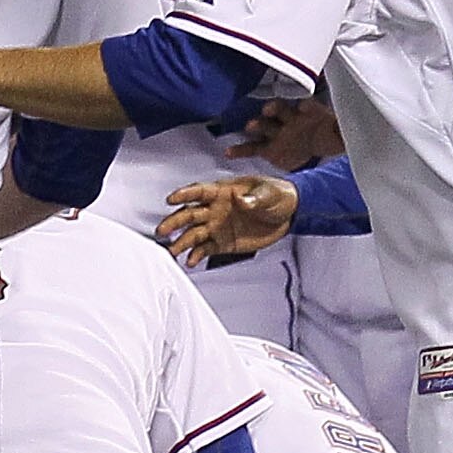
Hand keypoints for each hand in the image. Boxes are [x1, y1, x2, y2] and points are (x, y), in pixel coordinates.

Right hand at [161, 172, 298, 266]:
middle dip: (175, 222)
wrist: (289, 213)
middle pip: (189, 214)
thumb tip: (242, 200)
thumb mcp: (269, 193)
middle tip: (163, 230)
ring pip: (193, 234)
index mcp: (223, 191)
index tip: (171, 199)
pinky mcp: (223, 243)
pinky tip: (190, 261)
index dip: (185, 195)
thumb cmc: (278, 195)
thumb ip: (255, 198)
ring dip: (181, 242)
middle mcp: (215, 209)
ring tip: (172, 251)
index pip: (199, 192)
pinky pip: (205, 249)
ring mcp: (217, 226)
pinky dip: (196, 255)